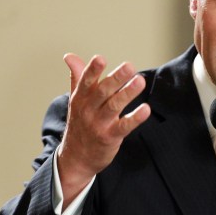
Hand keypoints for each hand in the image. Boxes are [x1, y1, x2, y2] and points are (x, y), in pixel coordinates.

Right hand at [57, 54, 150, 206]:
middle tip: (129, 66)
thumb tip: (70, 56)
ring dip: (127, 93)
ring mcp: (99, 124)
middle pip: (103, 92)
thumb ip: (77, 77)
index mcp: (80, 98)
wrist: (75, 158)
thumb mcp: (76, 100)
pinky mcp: (110, 137)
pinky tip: (146, 109)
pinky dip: (135, 118)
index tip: (100, 58)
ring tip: (140, 81)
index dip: (92, 70)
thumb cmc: (80, 124)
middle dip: (116, 78)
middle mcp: (88, 110)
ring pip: (114, 106)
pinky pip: (124, 127)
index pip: (86, 81)